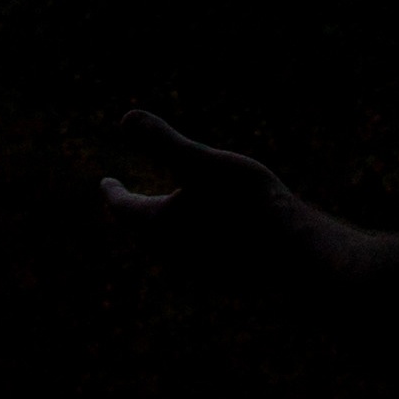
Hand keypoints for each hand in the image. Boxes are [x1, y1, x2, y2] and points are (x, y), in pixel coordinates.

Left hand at [98, 110, 311, 276]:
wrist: (292, 253)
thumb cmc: (244, 202)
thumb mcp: (201, 162)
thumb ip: (162, 141)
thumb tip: (126, 118)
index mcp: (157, 225)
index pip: (123, 207)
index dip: (113, 192)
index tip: (106, 182)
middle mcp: (170, 254)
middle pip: (142, 231)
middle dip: (134, 213)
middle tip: (128, 200)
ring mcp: (198, 271)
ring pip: (169, 248)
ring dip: (163, 230)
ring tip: (167, 215)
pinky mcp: (224, 280)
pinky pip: (198, 259)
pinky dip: (193, 242)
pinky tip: (209, 236)